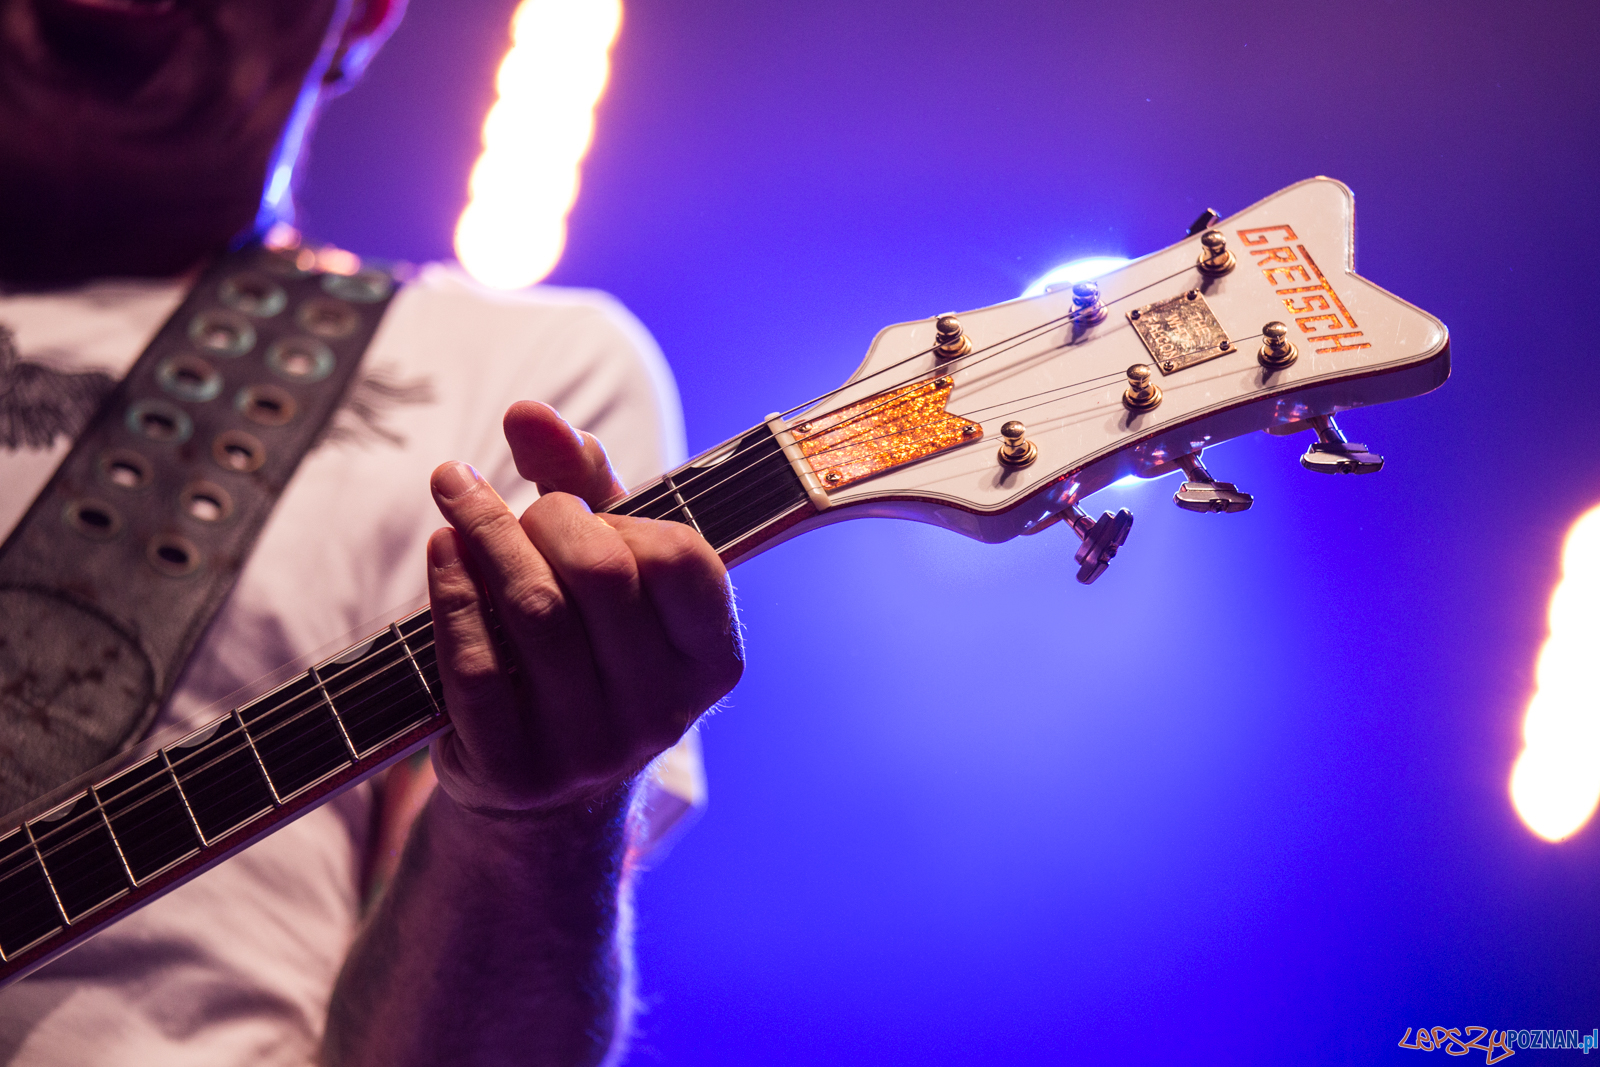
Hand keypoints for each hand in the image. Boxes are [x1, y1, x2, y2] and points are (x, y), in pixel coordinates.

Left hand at [424, 401, 741, 815]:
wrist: (547, 798)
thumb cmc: (587, 651)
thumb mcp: (607, 572)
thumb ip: (582, 486)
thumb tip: (526, 412)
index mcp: (710, 663)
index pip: (681, 559)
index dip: (626, 518)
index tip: (588, 513)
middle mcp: (661, 713)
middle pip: (598, 572)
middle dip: (544, 515)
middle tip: (519, 510)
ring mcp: (588, 749)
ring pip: (532, 609)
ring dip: (484, 531)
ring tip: (457, 492)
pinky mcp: (514, 771)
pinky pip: (473, 661)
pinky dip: (450, 589)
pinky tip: (443, 547)